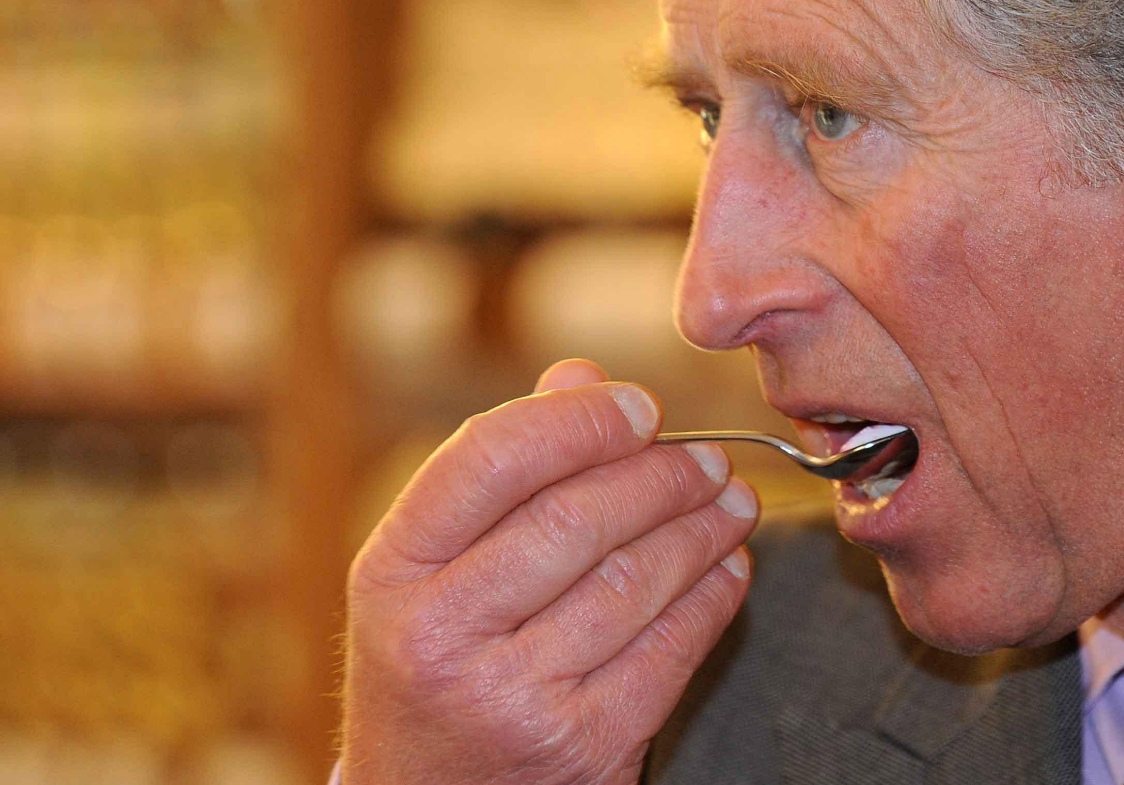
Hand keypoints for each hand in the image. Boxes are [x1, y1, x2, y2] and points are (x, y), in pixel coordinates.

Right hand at [340, 359, 757, 784]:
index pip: (491, 460)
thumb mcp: (431, 573)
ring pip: (633, 581)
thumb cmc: (439, 665)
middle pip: (574, 518)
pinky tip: (727, 569)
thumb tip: (582, 377)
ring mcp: (512, 698)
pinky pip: (670, 649)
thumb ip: (503, 472)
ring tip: (732, 503)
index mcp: (391, 573)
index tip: (642, 406)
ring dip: (700, 530)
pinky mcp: (583, 746)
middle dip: (659, 476)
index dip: (579, 421)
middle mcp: (440, 636)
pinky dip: (712, 597)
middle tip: (708, 459)